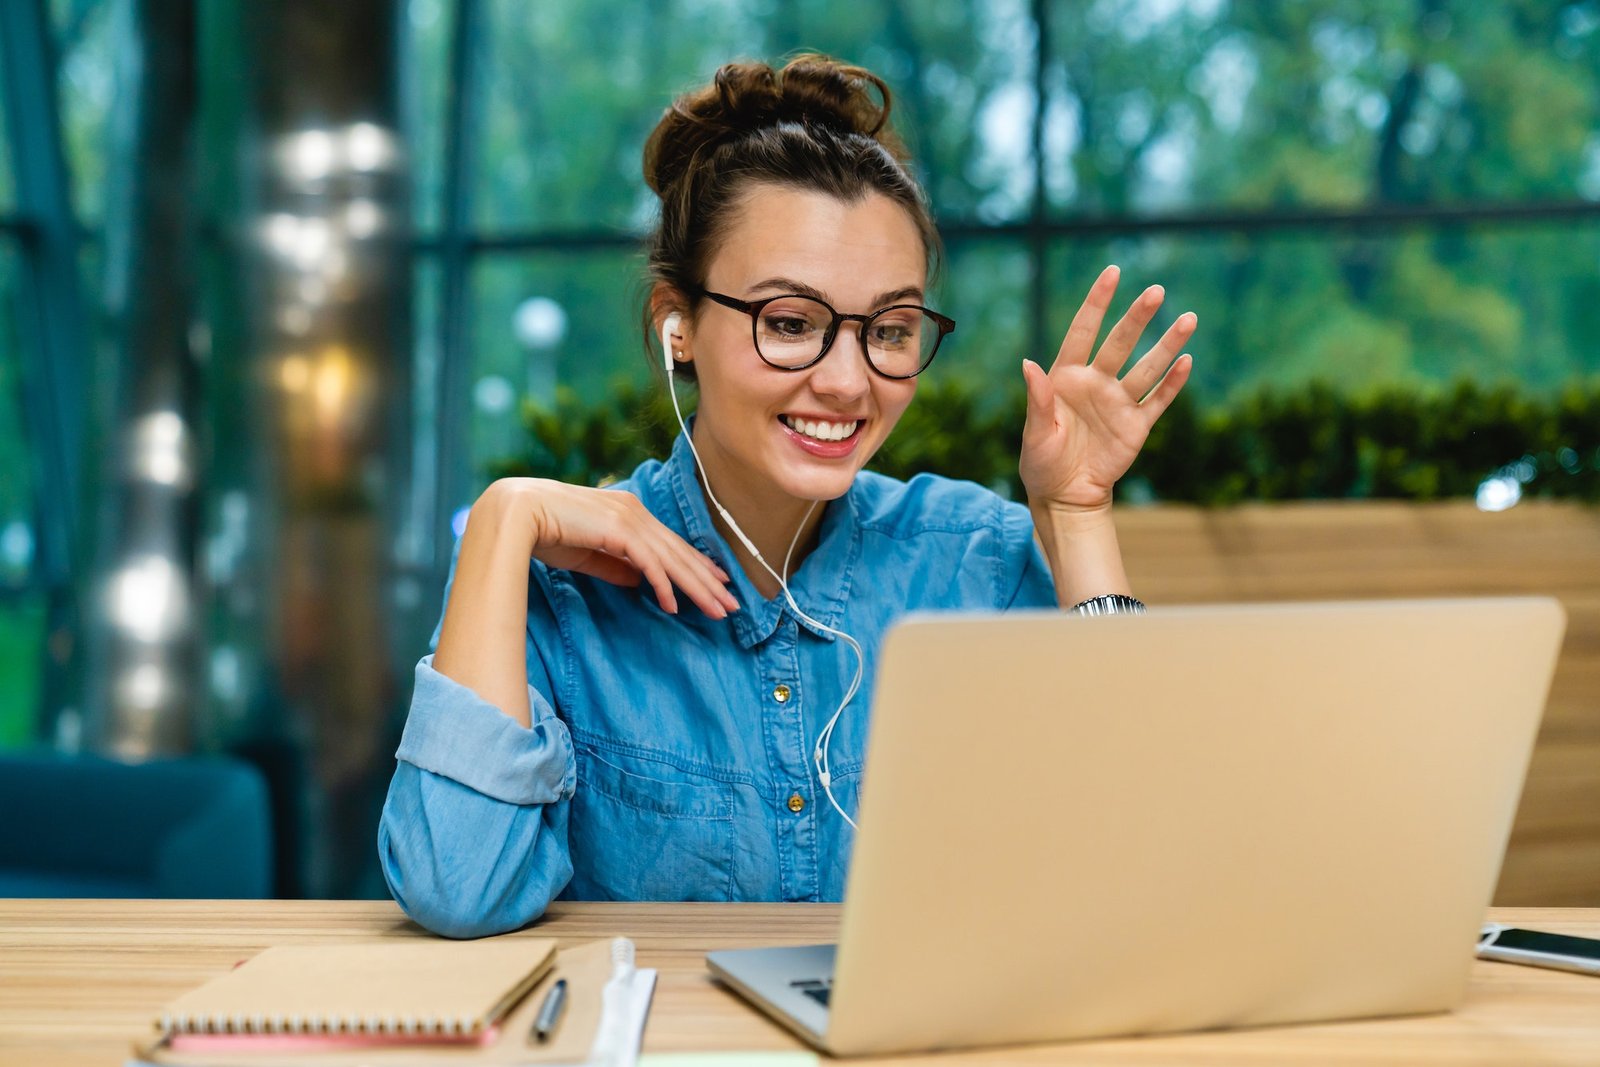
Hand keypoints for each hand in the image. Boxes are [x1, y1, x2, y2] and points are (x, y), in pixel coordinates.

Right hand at [480, 478, 739, 617]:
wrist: (516, 514)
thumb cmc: (546, 531)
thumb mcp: (589, 553)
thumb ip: (616, 566)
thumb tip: (641, 584)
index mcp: (629, 513)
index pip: (671, 543)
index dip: (697, 565)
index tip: (718, 583)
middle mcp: (635, 512)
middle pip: (680, 552)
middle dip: (708, 580)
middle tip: (732, 604)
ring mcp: (628, 519)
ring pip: (673, 559)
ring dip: (697, 587)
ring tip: (718, 609)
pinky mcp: (618, 531)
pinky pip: (649, 564)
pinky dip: (664, 585)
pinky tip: (675, 606)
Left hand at [1019, 265, 1195, 512]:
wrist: (1065, 495)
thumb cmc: (1041, 463)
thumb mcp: (1035, 433)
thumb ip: (1036, 399)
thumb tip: (1028, 363)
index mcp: (1066, 378)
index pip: (1083, 332)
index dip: (1096, 303)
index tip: (1112, 273)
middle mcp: (1096, 383)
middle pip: (1120, 343)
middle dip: (1137, 318)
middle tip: (1156, 291)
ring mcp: (1119, 402)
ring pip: (1146, 368)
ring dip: (1166, 345)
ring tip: (1188, 319)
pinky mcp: (1137, 425)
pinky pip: (1158, 400)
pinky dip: (1173, 383)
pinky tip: (1187, 361)